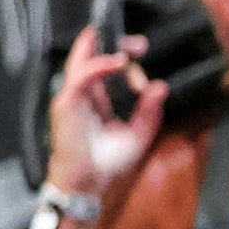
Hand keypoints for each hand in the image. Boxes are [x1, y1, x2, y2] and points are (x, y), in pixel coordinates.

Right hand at [45, 29, 164, 197]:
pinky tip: (119, 62)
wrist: (88, 183)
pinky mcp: (67, 102)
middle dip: (116, 46)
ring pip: (83, 61)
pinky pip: (83, 76)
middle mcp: (82, 94)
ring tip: (130, 49)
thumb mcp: (137, 135)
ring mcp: (73, 96)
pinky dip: (100, 66)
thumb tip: (161, 86)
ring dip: (107, 49)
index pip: (109, 71)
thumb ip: (149, 112)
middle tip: (140, 45)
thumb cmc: (107, 162)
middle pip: (94, 58)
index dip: (130, 67)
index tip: (147, 76)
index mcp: (96, 99)